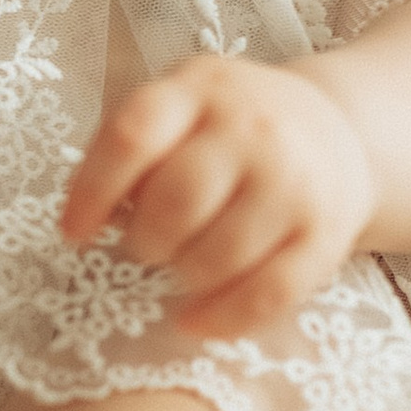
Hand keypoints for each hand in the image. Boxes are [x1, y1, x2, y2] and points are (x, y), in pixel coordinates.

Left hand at [61, 55, 376, 335]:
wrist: (336, 130)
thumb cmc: (231, 128)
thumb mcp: (181, 106)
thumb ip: (132, 147)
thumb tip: (84, 215)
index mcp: (200, 89)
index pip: (133, 136)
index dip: (92, 191)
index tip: (73, 233)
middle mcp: (253, 129)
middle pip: (176, 203)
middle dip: (145, 240)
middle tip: (147, 246)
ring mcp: (294, 182)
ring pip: (217, 258)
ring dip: (183, 276)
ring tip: (182, 265)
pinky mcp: (325, 235)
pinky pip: (267, 295)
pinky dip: (221, 319)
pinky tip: (194, 321)